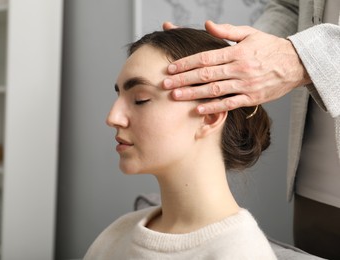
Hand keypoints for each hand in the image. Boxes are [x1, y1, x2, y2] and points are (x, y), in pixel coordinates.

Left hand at [163, 21, 310, 113]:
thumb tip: (207, 24)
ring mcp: (246, 84)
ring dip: (193, 94)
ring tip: (175, 96)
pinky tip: (198, 109)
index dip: (186, 63)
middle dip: (183, 79)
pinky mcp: (252, 97)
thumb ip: (227, 30)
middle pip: (205, 75)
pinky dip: (213, 107)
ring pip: (214, 90)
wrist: (297, 64)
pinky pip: (230, 104)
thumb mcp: (250, 33)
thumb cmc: (270, 47)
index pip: (205, 58)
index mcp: (237, 52)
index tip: (170, 68)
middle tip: (165, 84)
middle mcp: (240, 68)